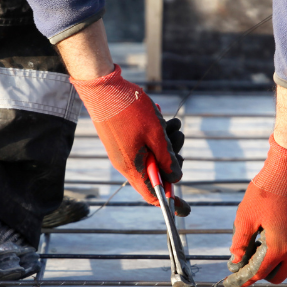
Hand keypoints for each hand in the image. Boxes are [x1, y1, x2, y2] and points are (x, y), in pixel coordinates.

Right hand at [71, 66, 185, 210]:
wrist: (102, 87)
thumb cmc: (129, 110)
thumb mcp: (156, 134)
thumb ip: (167, 159)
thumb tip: (176, 177)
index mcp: (132, 168)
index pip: (152, 196)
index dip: (170, 199)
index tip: (184, 198)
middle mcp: (125, 164)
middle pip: (154, 175)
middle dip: (171, 160)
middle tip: (178, 141)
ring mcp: (121, 151)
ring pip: (150, 156)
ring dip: (165, 143)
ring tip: (172, 124)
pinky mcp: (120, 140)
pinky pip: (142, 145)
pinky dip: (154, 135)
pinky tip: (160, 118)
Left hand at [224, 136, 286, 286]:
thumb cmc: (267, 191)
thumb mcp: (246, 216)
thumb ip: (240, 241)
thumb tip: (235, 259)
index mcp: (279, 248)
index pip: (260, 273)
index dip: (246, 279)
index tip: (236, 282)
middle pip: (279, 276)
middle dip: (263, 275)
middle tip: (251, 264)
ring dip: (281, 269)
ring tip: (267, 256)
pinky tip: (281, 245)